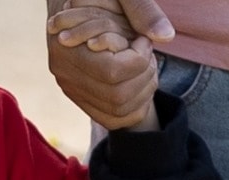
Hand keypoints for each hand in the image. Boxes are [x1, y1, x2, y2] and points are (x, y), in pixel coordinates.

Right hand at [46, 0, 169, 130]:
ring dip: (143, 89)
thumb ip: (142, 10)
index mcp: (66, 43)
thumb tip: (165, 36)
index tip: (143, 40)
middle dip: (144, 75)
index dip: (139, 59)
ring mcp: (71, 87)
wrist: (80, 3)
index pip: (112, 72)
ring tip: (143, 63)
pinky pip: (112, 118)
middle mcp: (64, 71)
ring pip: (118, 109)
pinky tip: (139, 79)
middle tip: (146, 52)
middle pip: (117, 95)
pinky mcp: (80, 97)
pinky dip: (135, 105)